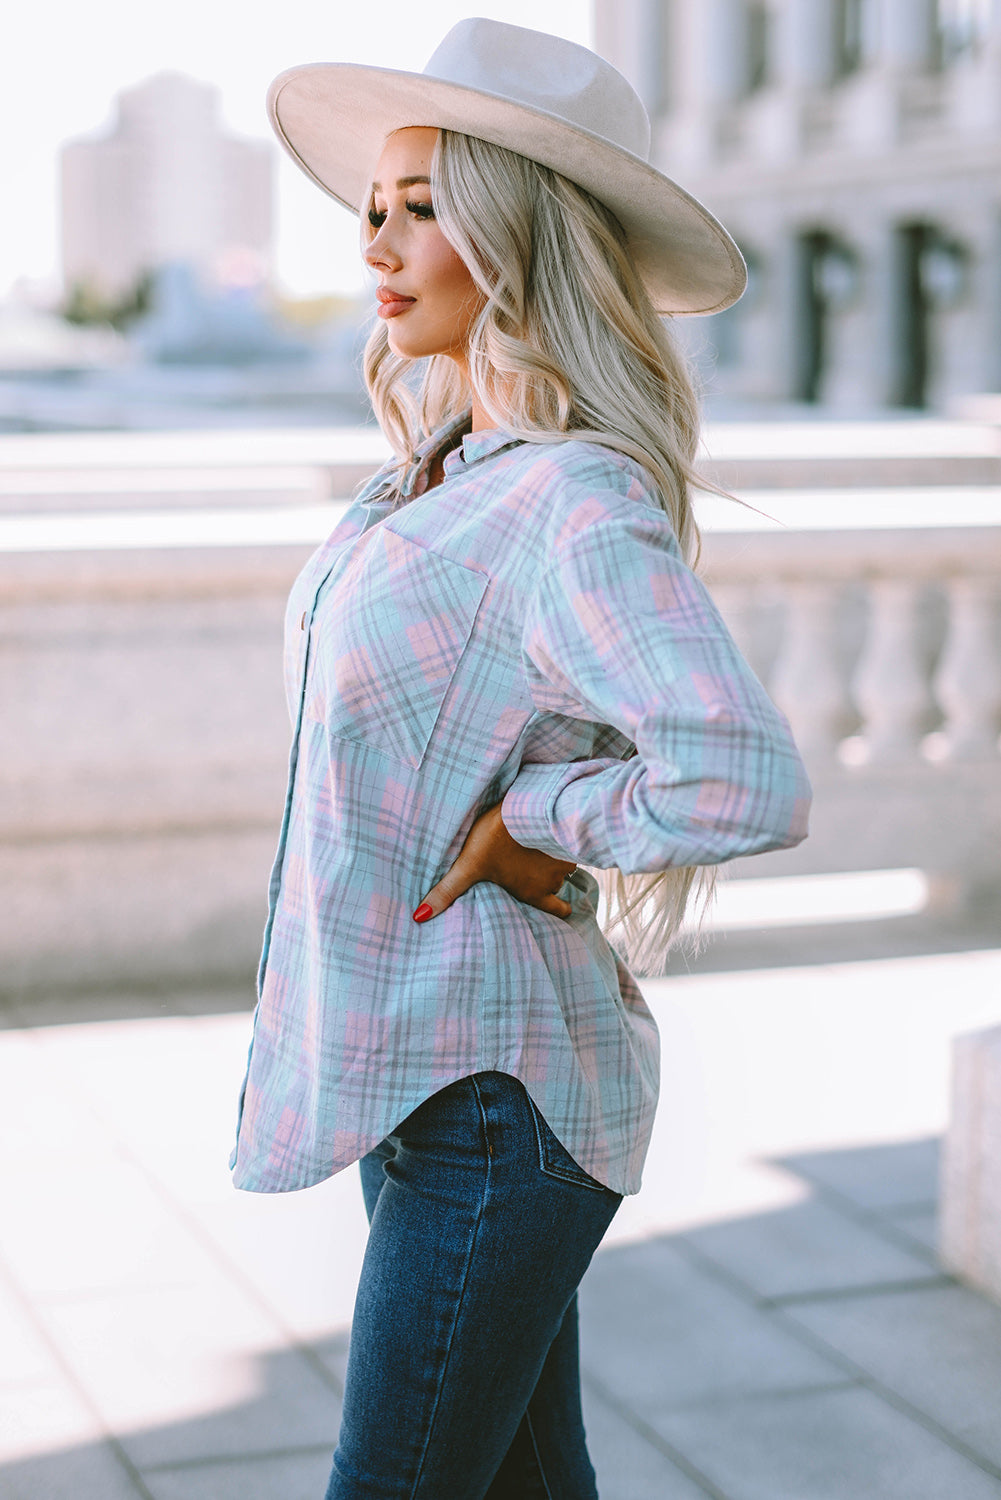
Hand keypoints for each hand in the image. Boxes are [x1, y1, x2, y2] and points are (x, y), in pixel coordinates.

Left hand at [413, 802, 576, 922]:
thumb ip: (447, 892)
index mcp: (532, 893)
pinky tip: (547, 828)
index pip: (559, 912)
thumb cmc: (495, 840)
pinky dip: (559, 838)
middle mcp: (553, 881)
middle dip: (547, 879)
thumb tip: (419, 917)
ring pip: (563, 864)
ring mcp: (565, 859)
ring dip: (552, 857)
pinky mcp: (570, 837)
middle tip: (533, 868)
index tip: (560, 909)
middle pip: (556, 886)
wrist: (524, 806)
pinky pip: (569, 842)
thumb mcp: (468, 866)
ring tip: (536, 845)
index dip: (560, 911)